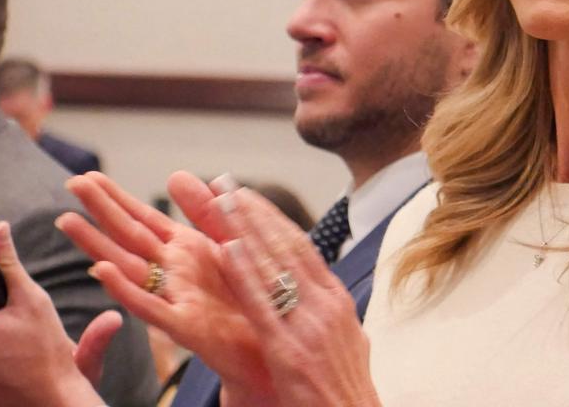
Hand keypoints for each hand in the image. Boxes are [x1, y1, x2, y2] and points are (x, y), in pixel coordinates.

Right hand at [58, 171, 271, 394]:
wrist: (273, 344)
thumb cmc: (252, 299)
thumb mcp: (232, 244)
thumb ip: (208, 212)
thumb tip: (178, 175)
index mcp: (186, 250)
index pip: (144, 219)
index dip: (117, 198)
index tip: (90, 175)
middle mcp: (174, 272)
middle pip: (130, 236)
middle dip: (101, 210)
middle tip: (71, 183)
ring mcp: (175, 298)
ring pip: (128, 267)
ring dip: (97, 244)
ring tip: (67, 220)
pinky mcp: (185, 326)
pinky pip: (150, 306)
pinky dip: (124, 288)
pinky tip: (101, 270)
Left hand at [213, 182, 380, 406]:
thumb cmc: (345, 393)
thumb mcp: (347, 343)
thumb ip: (328, 314)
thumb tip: (319, 293)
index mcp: (337, 302)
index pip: (301, 248)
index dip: (271, 219)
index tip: (247, 196)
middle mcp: (326, 306)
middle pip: (286, 247)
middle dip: (254, 213)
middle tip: (225, 183)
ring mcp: (310, 326)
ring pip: (273, 266)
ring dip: (245, 229)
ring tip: (220, 200)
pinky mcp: (290, 350)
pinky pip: (263, 304)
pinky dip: (245, 273)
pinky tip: (227, 249)